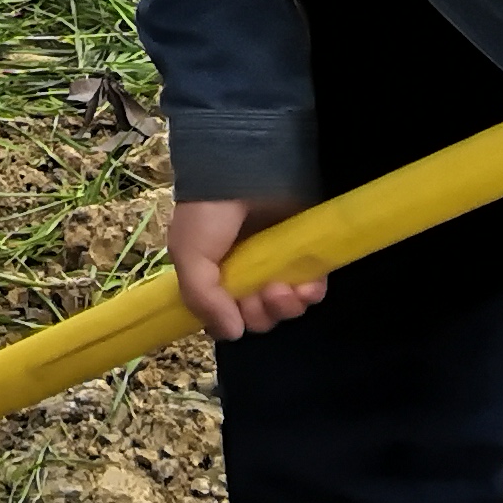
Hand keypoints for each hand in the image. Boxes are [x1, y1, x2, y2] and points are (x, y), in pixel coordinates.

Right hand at [168, 197, 325, 341]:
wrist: (243, 169)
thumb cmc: (209, 214)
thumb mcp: (189, 255)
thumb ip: (202, 299)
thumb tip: (232, 333)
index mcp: (214, 276)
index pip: (227, 317)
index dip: (234, 322)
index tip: (236, 312)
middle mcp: (246, 274)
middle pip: (259, 317)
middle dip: (262, 314)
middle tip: (263, 294)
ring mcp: (277, 264)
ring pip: (286, 307)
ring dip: (286, 306)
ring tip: (283, 288)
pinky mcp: (305, 253)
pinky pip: (313, 288)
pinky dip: (311, 293)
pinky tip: (305, 286)